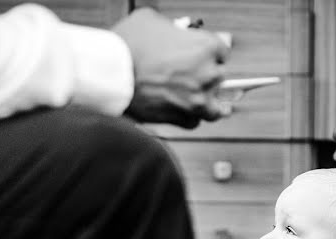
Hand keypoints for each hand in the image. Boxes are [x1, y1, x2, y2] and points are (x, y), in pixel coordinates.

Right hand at [113, 8, 229, 128]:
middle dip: (207, 77)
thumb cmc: (129, 46)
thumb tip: (170, 31)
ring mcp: (197, 99)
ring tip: (204, 103)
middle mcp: (207, 74)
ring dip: (210, 105)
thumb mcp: (150, 20)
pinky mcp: (182, 118)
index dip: (211, 54)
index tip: (205, 59)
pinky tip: (183, 112)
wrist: (113, 74)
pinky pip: (194, 122)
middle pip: (220, 78)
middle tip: (193, 77)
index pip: (222, 51)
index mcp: (206, 46)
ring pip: (215, 107)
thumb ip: (169, 27)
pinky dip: (189, 118)